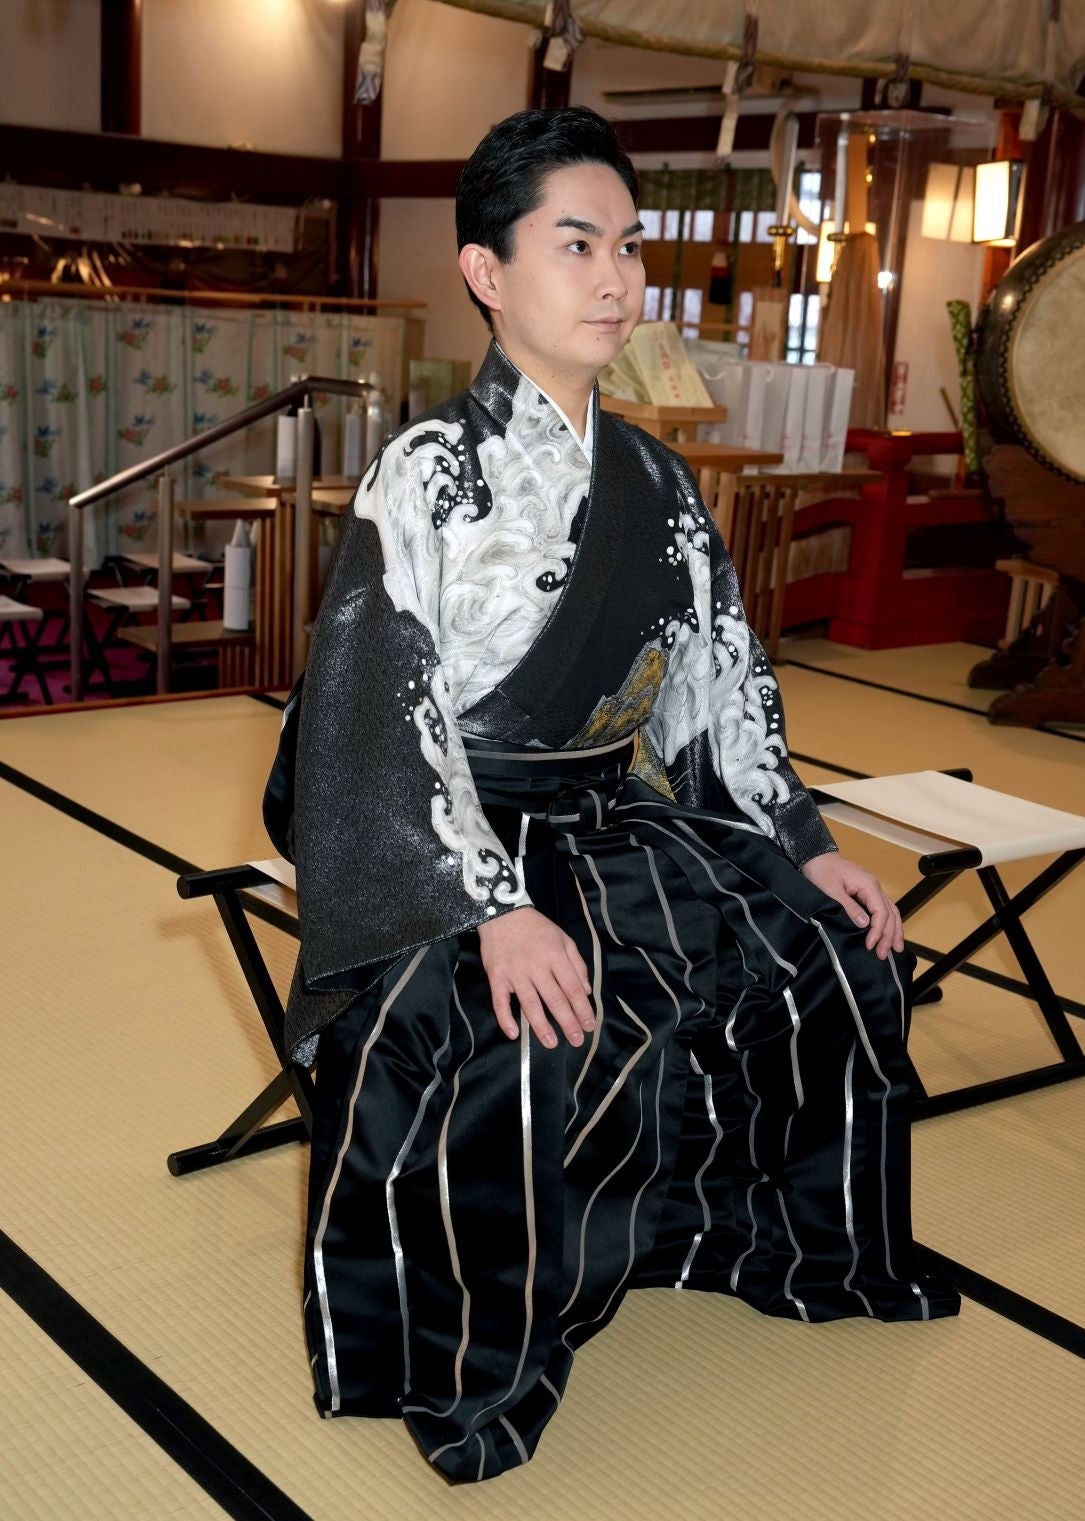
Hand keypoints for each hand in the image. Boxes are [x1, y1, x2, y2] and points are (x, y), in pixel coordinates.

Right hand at [478, 906, 594, 1048]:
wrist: (502, 914)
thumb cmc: (536, 928)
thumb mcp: (563, 939)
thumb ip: (577, 964)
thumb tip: (586, 991)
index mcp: (555, 956)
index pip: (572, 988)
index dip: (582, 1009)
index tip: (589, 1025)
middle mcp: (536, 966)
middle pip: (555, 999)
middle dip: (568, 1022)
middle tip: (576, 1040)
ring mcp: (515, 973)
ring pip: (530, 1004)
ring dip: (541, 1026)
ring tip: (551, 1043)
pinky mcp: (497, 977)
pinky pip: (500, 1002)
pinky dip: (505, 1018)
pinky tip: (514, 1034)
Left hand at [800, 852, 903, 959]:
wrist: (816, 857)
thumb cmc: (822, 870)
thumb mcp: (831, 890)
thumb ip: (849, 907)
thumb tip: (865, 924)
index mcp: (868, 885)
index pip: (881, 912)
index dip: (877, 931)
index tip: (870, 945)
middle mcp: (875, 887)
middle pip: (890, 913)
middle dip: (888, 935)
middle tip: (883, 954)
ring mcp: (872, 889)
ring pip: (891, 911)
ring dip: (894, 930)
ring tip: (896, 949)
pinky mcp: (867, 892)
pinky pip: (884, 908)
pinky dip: (888, 923)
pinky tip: (889, 933)